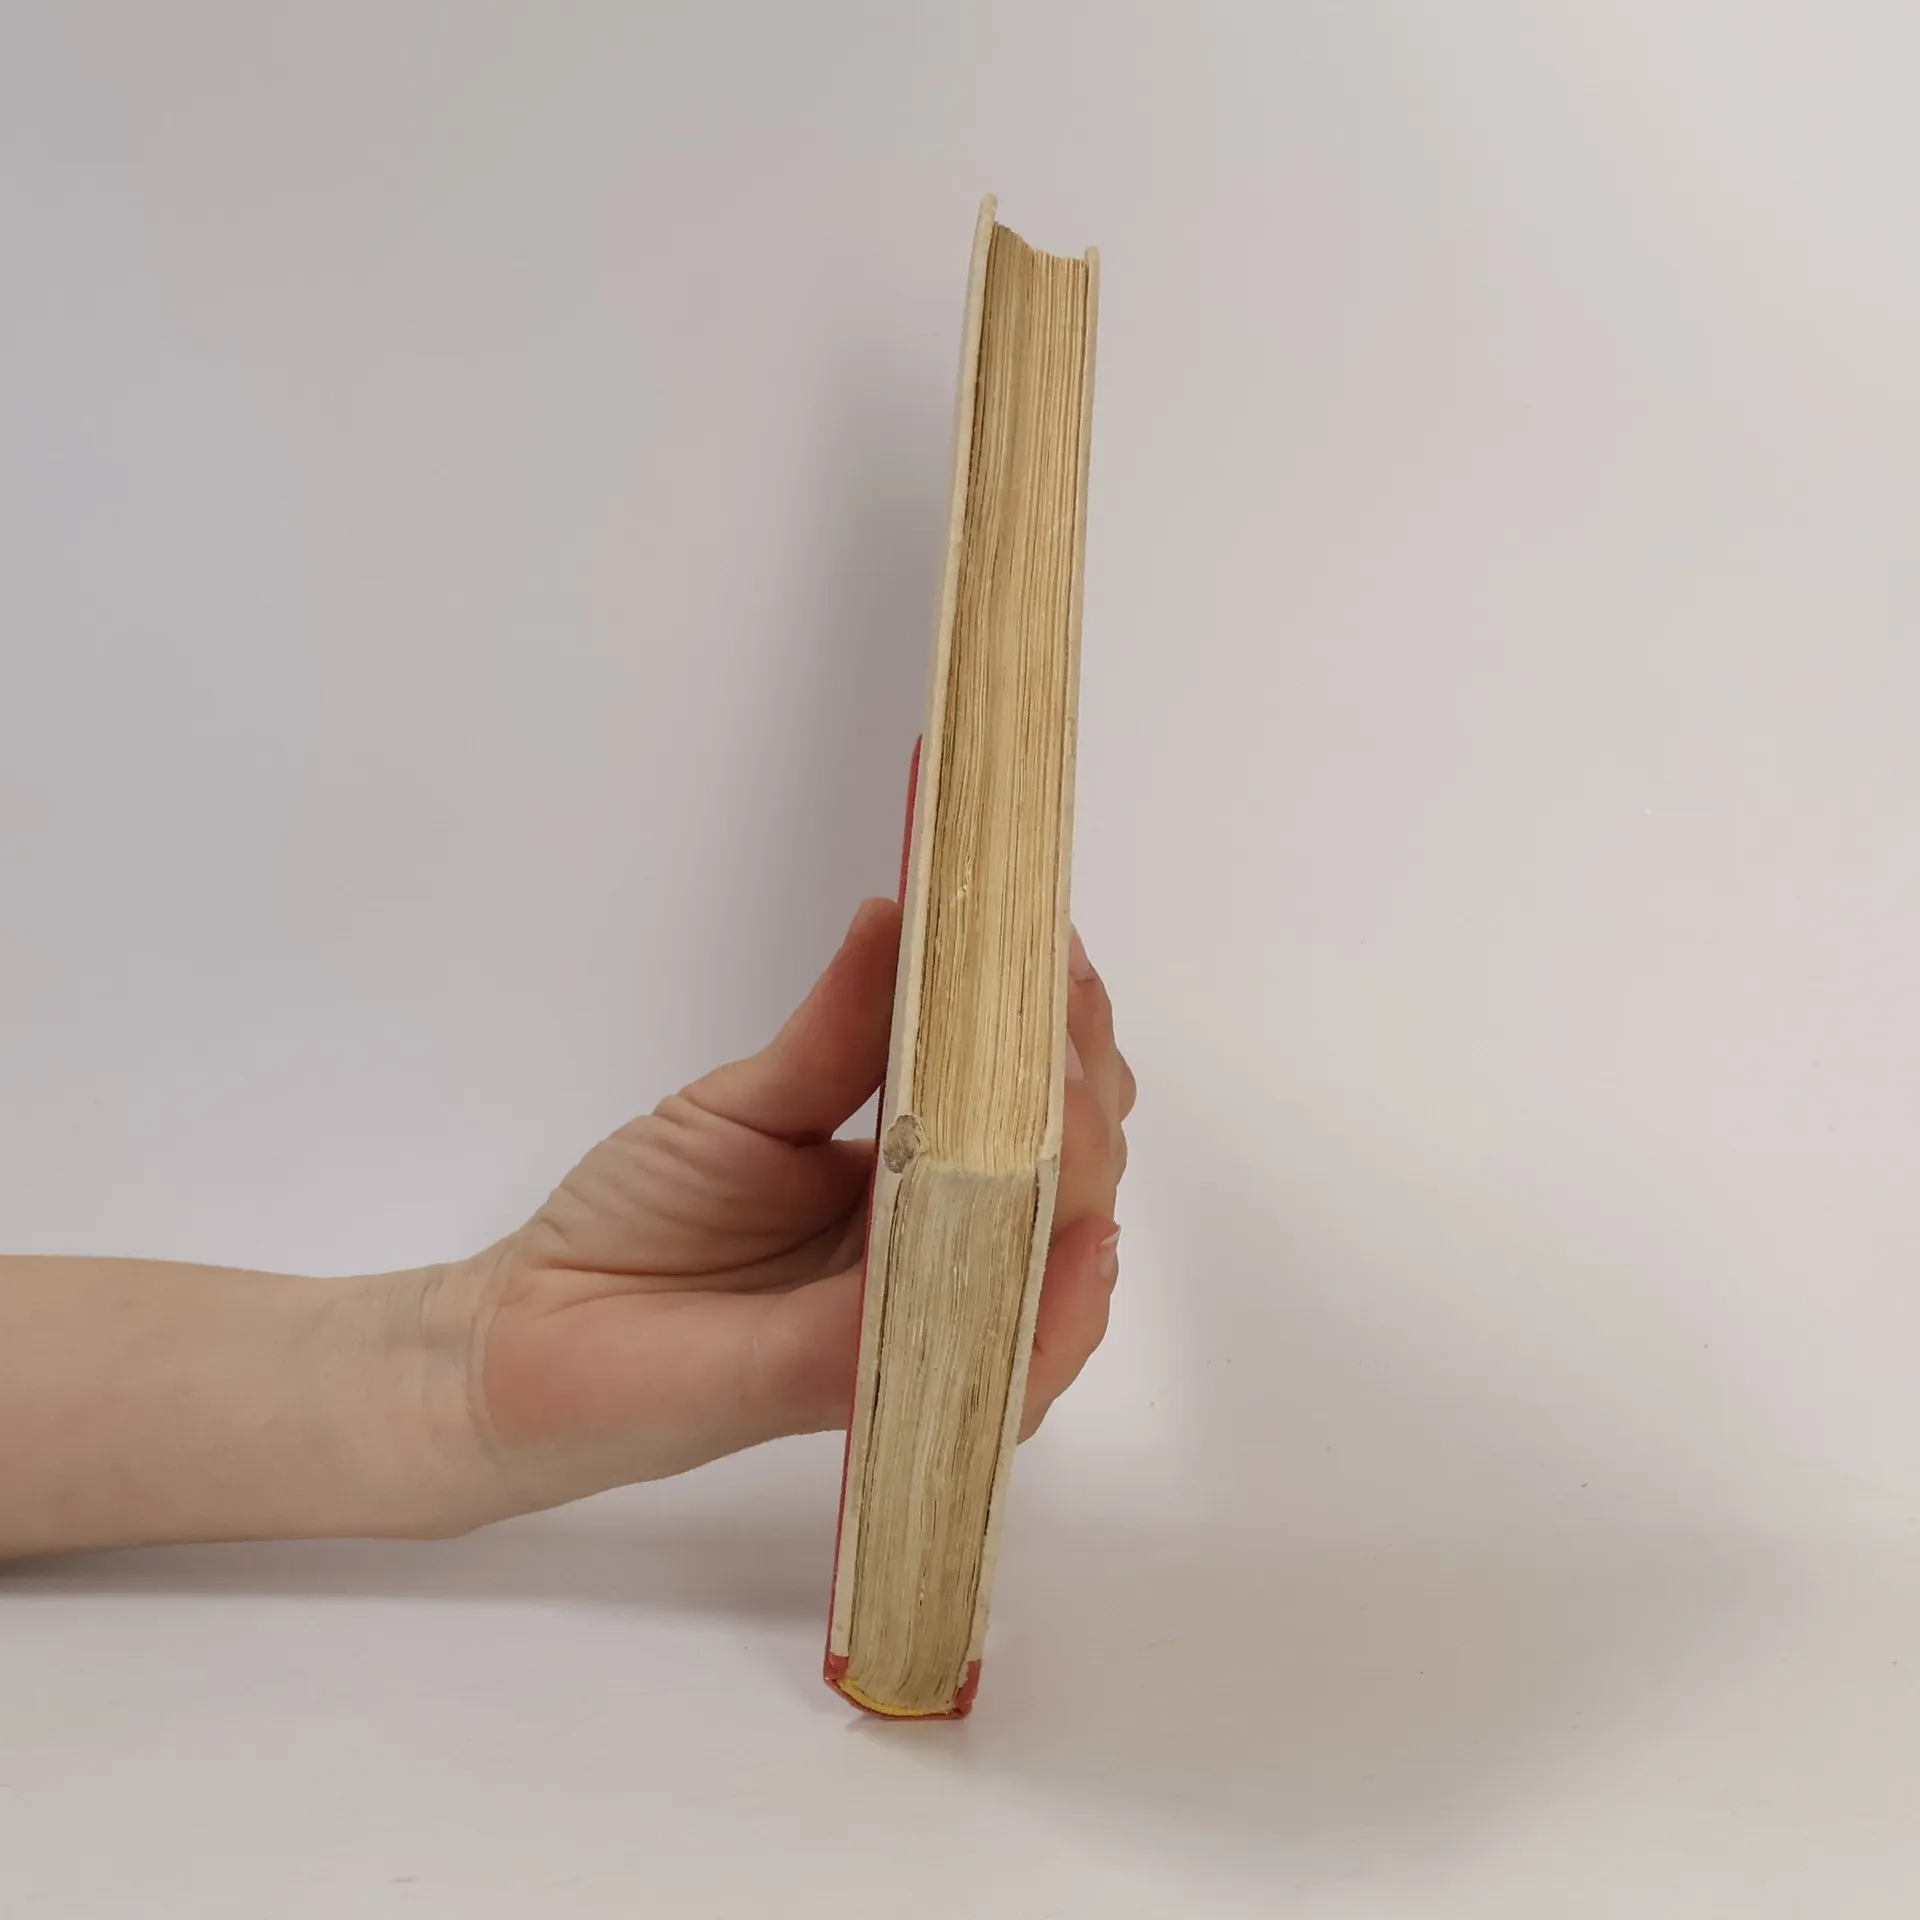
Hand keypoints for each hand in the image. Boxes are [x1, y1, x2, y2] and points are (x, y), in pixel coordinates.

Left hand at [446, 897, 1134, 1521]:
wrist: (533, 1333)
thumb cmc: (639, 1216)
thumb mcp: (750, 1100)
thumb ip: (841, 1029)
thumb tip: (903, 912)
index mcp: (923, 1191)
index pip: (1036, 1115)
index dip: (1067, 1037)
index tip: (1060, 951)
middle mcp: (942, 1261)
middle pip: (1070, 1186)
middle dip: (1086, 1094)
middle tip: (1063, 1010)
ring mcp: (916, 1328)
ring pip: (1052, 1271)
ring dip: (1081, 1182)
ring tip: (1072, 1099)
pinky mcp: (864, 1385)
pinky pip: (988, 1366)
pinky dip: (1052, 1312)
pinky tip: (1083, 1245)